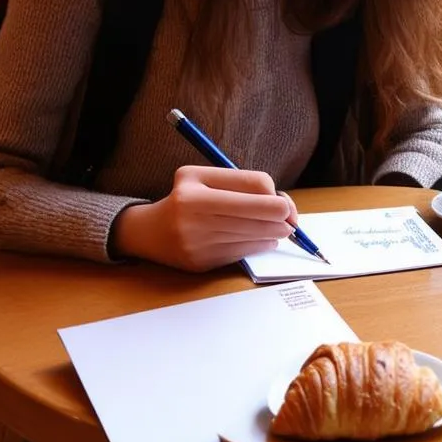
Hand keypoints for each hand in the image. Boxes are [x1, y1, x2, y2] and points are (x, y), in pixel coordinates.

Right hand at [110, 166, 295, 271]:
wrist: (150, 232)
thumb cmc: (187, 198)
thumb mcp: (206, 178)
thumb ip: (243, 183)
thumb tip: (283, 203)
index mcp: (195, 191)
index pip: (253, 188)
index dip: (276, 198)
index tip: (285, 203)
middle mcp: (193, 217)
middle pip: (256, 215)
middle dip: (281, 218)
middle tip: (291, 220)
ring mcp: (196, 243)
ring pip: (252, 237)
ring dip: (272, 234)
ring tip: (278, 230)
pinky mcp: (201, 263)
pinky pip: (242, 253)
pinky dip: (258, 246)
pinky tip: (261, 240)